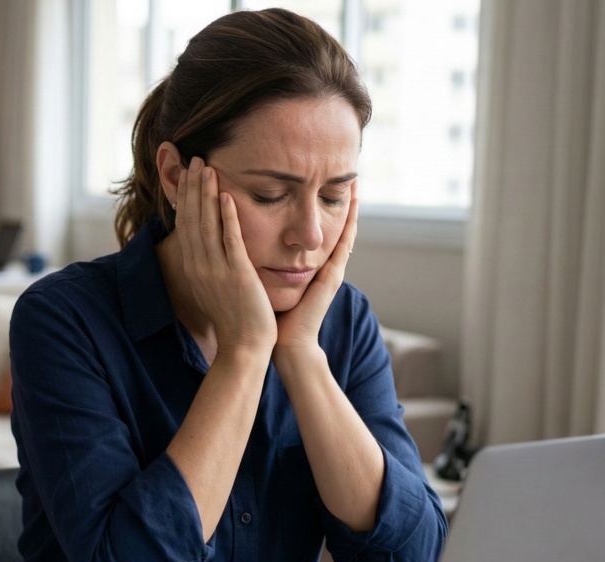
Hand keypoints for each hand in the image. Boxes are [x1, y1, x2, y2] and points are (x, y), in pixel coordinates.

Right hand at [174, 156, 277, 355]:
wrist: (244, 346)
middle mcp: (199, 266)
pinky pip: (230, 241)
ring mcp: (216, 270)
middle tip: (194, 160)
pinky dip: (227, 217)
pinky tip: (227, 195)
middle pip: (192, 219)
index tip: (188, 174)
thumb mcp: (213, 287)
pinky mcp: (236, 275)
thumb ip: (210, 263)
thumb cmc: (234, 318)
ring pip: (207, 225)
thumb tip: (208, 246)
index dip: (185, 197)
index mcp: (193, 267)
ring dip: (206, 194)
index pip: (186, 224)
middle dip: (192, 188)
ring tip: (207, 168)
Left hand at [274, 184, 357, 358]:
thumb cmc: (272, 317)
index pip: (320, 230)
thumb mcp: (269, 280)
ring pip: (344, 232)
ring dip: (350, 208)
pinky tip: (350, 207)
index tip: (325, 183)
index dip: (325, 208)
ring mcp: (330, 272)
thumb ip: (265, 263)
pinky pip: (342, 246)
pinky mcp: (329, 279)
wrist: (284, 345)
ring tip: (356, 184)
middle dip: (341, 202)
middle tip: (349, 174)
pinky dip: (347, 226)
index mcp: (310, 266)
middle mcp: (323, 265)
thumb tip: (249, 244)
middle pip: (336, 227)